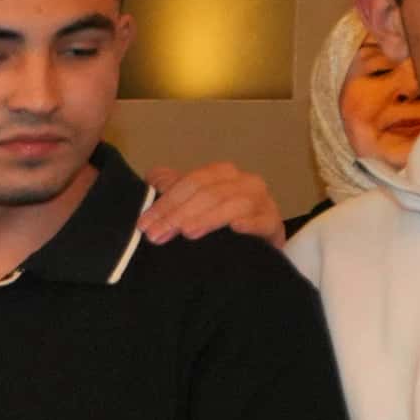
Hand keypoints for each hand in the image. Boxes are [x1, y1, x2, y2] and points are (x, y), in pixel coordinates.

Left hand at [134, 161, 286, 247]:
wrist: (253, 246)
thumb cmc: (217, 221)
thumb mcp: (191, 203)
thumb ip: (172, 188)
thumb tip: (152, 178)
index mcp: (222, 174)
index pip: (191, 182)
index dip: (166, 202)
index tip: (144, 224)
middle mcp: (245, 183)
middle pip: (209, 193)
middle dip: (179, 215)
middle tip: (157, 236)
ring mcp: (263, 202)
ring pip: (234, 205)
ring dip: (208, 219)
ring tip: (187, 233)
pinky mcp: (274, 224)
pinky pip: (264, 221)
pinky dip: (251, 223)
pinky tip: (236, 229)